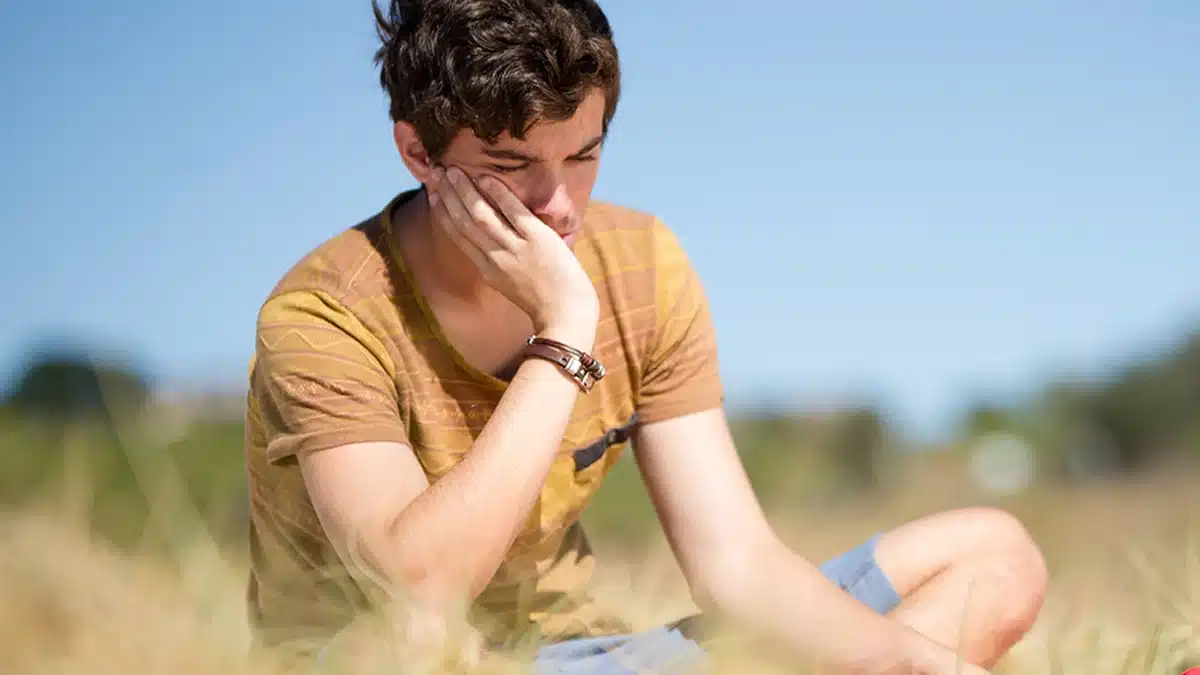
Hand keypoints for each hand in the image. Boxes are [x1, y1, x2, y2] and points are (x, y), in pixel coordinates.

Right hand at [428, 166, 597, 333]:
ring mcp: (516, 249)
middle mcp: (496, 258)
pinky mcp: (538, 240)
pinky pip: (514, 212)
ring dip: (465, 191)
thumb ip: (498, 262)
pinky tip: (486, 178)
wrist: (567, 314)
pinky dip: (498, 194)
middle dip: (448, 195)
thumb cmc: (544, 299)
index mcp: (487, 270)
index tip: (433, 193)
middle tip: (437, 172)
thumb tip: (492, 238)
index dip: (443, 212)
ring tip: (453, 170)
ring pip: (482, 215)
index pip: (458, 235)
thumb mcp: (510, 283)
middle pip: (464, 222)